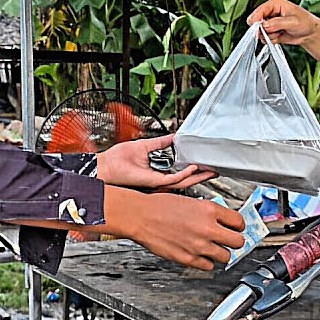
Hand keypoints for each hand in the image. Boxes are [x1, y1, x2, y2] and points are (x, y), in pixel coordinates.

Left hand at [96, 135, 215, 190]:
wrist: (104, 167)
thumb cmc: (117, 160)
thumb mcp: (144, 146)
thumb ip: (160, 143)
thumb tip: (173, 137)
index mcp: (157, 173)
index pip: (180, 173)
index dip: (194, 170)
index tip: (205, 163)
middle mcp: (159, 180)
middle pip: (186, 180)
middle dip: (202, 176)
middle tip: (215, 171)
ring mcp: (157, 182)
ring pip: (183, 183)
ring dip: (198, 177)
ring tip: (211, 171)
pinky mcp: (153, 182)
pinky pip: (173, 179)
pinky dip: (185, 175)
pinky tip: (194, 169)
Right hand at [105, 187, 245, 270]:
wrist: (141, 217)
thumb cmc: (160, 206)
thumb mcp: (190, 201)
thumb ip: (208, 212)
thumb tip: (222, 220)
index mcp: (209, 210)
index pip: (239, 222)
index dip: (238, 226)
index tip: (235, 228)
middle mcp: (207, 228)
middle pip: (238, 241)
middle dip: (234, 241)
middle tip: (228, 239)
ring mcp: (199, 246)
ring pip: (226, 256)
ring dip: (221, 252)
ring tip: (212, 247)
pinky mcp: (189, 259)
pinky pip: (209, 266)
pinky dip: (206, 261)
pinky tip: (200, 254)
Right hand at [246, 0, 319, 46]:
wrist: (310, 33)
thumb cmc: (306, 22)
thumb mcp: (293, 21)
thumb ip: (277, 23)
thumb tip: (265, 25)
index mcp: (275, 4)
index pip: (259, 11)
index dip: (257, 20)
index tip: (259, 27)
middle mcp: (270, 12)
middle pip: (255, 21)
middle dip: (263, 29)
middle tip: (274, 31)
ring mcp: (269, 22)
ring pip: (259, 31)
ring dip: (269, 35)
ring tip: (281, 32)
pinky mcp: (270, 31)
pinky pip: (264, 38)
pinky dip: (271, 39)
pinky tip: (280, 36)